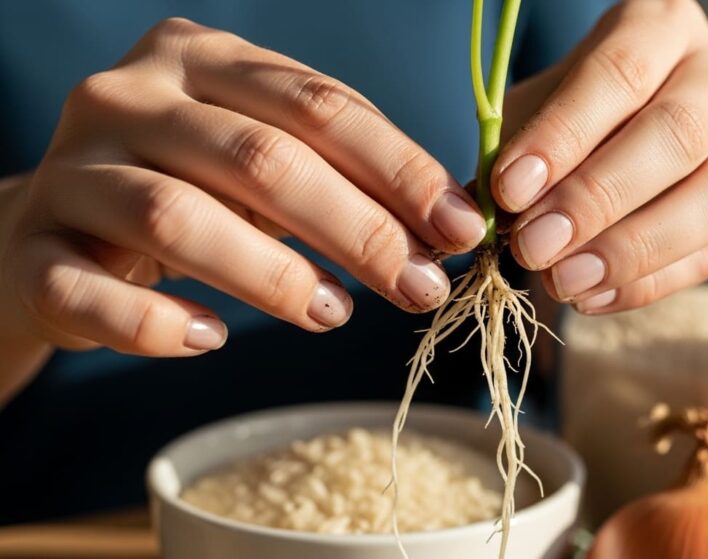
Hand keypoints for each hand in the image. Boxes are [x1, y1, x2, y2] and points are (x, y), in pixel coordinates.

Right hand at [0, 18, 484, 359]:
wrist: (60, 231)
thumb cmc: (191, 189)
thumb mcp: (266, 160)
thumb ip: (344, 174)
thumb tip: (448, 224)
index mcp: (199, 58)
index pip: (318, 106)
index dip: (400, 169)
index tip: (461, 228)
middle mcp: (126, 98)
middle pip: (260, 160)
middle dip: (358, 230)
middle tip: (419, 286)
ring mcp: (70, 173)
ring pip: (178, 219)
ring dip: (273, 276)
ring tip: (335, 314)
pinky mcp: (32, 254)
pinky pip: (92, 295)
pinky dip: (158, 324)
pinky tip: (213, 339)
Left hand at [495, 0, 707, 313]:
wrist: (630, 117)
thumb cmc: (577, 106)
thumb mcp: (537, 106)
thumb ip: (515, 150)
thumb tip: (485, 216)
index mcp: (660, 24)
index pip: (620, 74)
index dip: (565, 136)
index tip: (512, 190)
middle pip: (678, 134)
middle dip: (599, 199)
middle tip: (536, 247)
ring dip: (632, 250)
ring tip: (563, 281)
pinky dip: (651, 282)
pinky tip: (593, 297)